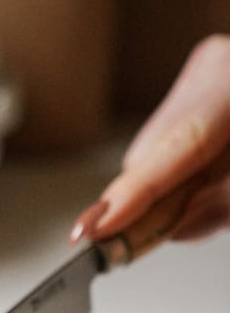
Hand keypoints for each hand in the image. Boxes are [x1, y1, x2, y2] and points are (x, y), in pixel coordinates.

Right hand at [71, 35, 229, 244]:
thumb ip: (224, 206)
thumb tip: (173, 228)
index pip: (175, 148)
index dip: (132, 195)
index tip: (96, 228)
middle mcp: (219, 67)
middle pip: (156, 153)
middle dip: (150, 203)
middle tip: (136, 246)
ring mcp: (211, 68)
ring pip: (159, 150)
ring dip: (170, 190)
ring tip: (207, 203)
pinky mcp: (208, 79)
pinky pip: (174, 137)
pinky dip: (184, 170)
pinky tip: (209, 181)